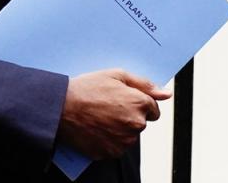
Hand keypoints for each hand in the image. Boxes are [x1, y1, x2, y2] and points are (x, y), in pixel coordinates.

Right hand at [56, 68, 171, 159]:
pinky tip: (96, 129)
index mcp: (139, 103)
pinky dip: (110, 140)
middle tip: (108, 107)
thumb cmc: (87, 89)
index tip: (123, 100)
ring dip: (120, 129)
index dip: (138, 103)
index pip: (153, 109)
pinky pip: (117, 147)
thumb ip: (144, 84)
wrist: (60, 108)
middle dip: (129, 115)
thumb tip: (166, 94)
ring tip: (100, 117)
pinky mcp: (111, 152)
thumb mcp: (116, 75)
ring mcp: (124, 141)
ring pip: (129, 136)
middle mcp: (136, 124)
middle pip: (141, 122)